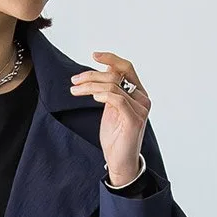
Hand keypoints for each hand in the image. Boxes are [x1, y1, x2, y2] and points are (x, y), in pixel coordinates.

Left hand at [70, 51, 151, 184]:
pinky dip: (103, 95)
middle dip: (92, 75)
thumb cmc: (115, 137)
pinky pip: (118, 100)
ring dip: (90, 86)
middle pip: (116, 75)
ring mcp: (140, 109)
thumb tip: (101, 73)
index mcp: (138, 93)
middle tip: (74, 81)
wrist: (119, 161)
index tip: (93, 55)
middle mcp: (142, 99)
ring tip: (75, 91)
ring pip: (114, 86)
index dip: (111, 58)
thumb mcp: (110, 109)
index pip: (126, 68)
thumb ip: (109, 92)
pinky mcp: (134, 120)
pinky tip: (92, 96)